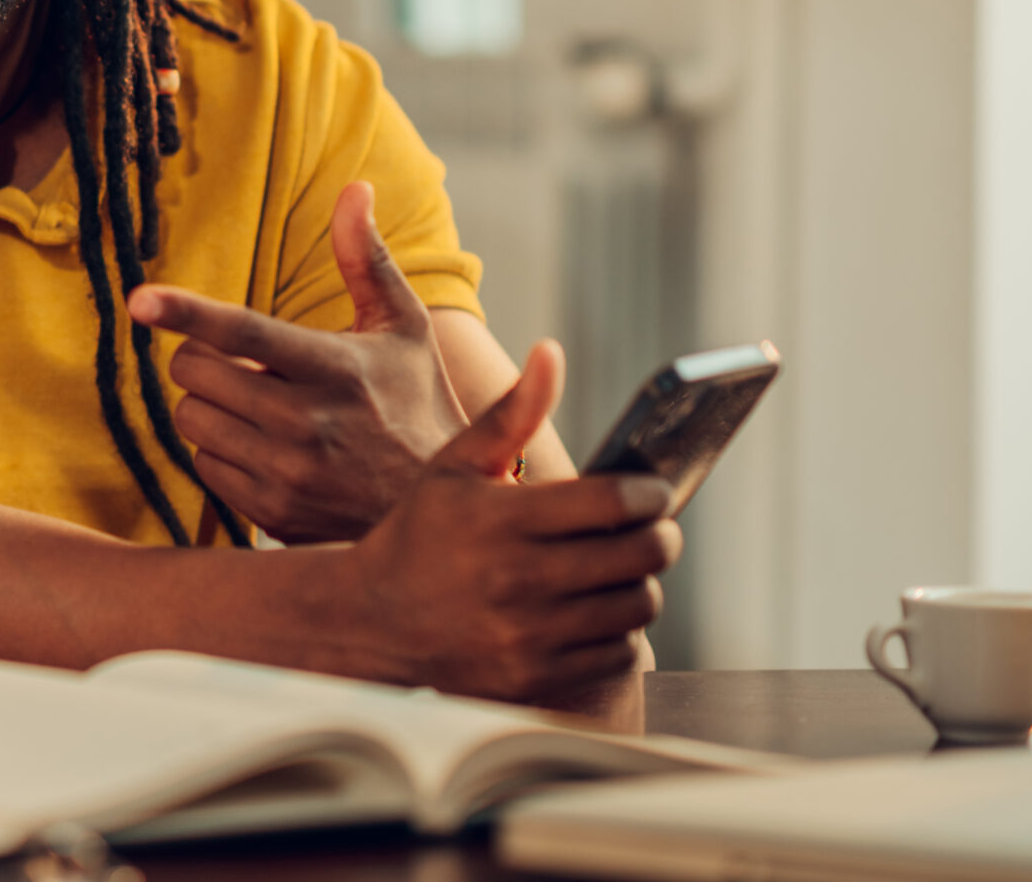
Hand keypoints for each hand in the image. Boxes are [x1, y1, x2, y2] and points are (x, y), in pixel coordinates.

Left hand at [130, 181, 467, 541]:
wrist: (433, 508)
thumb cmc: (416, 402)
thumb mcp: (402, 328)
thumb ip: (366, 258)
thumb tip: (354, 188)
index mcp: (334, 369)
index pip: (244, 332)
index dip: (186, 312)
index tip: (139, 300)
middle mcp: (307, 425)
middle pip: (195, 373)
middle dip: (203, 358)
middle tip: (241, 364)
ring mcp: (286, 475)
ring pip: (190, 419)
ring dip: (209, 404)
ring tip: (258, 405)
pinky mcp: (270, 514)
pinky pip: (202, 466)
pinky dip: (220, 450)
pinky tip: (265, 448)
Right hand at [344, 340, 678, 702]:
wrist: (372, 620)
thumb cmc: (421, 532)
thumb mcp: (455, 466)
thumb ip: (512, 413)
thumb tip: (551, 353)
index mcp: (499, 520)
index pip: (612, 502)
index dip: (649, 492)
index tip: (654, 489)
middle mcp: (516, 581)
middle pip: (639, 555)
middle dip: (659, 535)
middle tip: (652, 527)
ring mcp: (528, 636)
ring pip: (637, 605)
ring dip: (641, 583)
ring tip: (621, 566)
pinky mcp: (537, 678)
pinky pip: (618, 653)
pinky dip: (619, 630)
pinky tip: (593, 609)